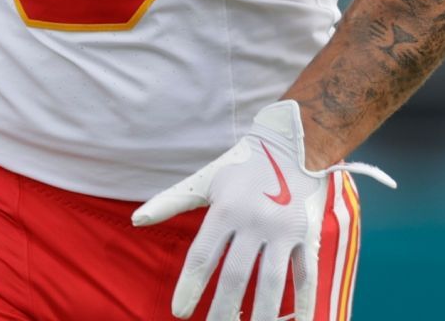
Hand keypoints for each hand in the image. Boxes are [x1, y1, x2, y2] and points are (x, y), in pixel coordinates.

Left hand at [132, 101, 392, 320]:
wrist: (294, 142)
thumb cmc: (242, 166)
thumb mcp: (206, 180)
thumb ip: (171, 201)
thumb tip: (135, 220)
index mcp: (226, 209)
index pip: (203, 256)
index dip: (190, 287)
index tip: (180, 312)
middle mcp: (255, 221)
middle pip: (236, 276)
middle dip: (223, 310)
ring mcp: (285, 230)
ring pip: (272, 282)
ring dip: (262, 315)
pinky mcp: (309, 234)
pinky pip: (306, 275)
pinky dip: (304, 302)